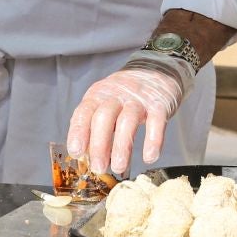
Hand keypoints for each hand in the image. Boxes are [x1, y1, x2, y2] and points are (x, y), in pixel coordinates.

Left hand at [66, 63, 189, 175]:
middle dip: (99, 145)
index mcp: (98, 95)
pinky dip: (153, 140)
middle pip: (104, 118)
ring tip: (119, 167)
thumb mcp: (105, 102)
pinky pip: (156, 122)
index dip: (78, 132)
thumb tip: (86, 157)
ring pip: (127, 121)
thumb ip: (95, 125)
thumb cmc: (127, 94)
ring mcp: (139, 99)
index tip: (76, 152)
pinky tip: (149, 157)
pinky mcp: (160, 104)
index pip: (84, 112)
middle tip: (99, 168)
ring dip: (122, 147)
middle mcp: (117, 95)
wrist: (158, 68)